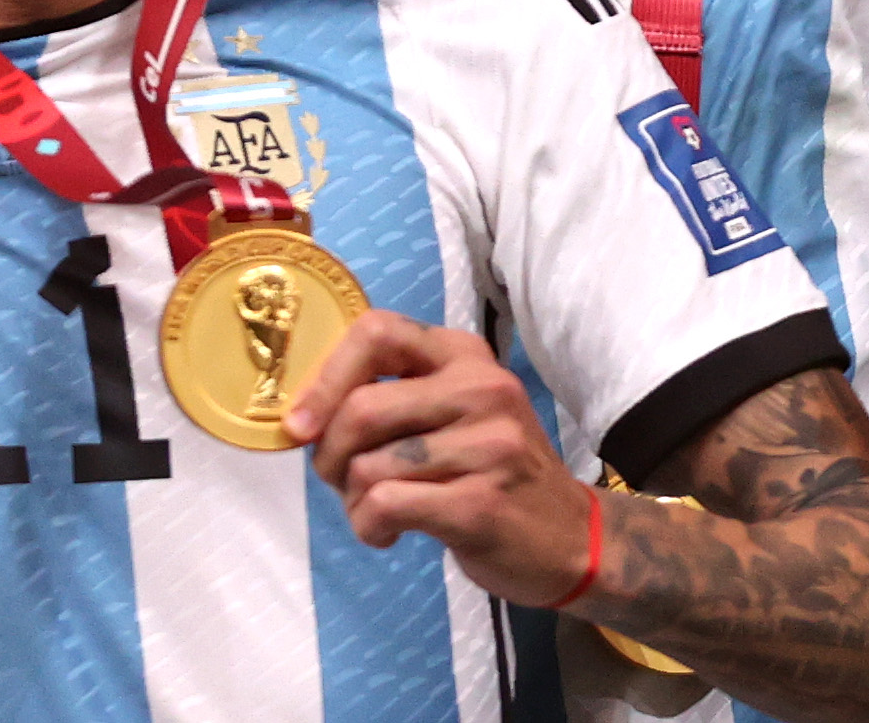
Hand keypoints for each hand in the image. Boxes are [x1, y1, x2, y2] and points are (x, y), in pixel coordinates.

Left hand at [288, 309, 594, 597]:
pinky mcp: (480, 502)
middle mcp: (483, 389)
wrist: (567, 535)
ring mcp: (488, 445)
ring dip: (353, 503)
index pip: (377, 332)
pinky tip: (391, 534)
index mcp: (466, 356)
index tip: (300, 424)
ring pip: (368, 466)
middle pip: (360, 409)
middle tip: (345, 481)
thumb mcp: (456, 412)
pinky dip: (370, 528)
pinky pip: (385, 506)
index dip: (324, 376)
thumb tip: (303, 415)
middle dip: (330, 457)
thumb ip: (394, 398)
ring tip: (379, 512)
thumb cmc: (492, 471)